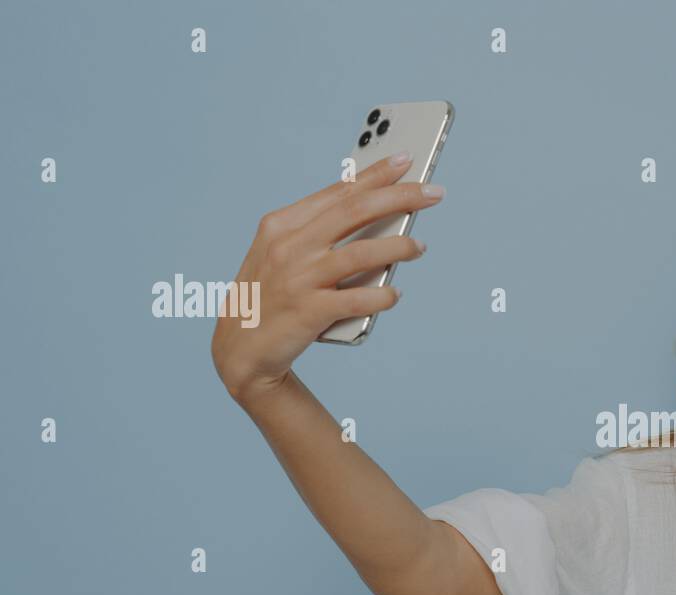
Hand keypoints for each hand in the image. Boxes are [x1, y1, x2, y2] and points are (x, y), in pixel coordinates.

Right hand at [211, 153, 444, 403]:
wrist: (239, 350)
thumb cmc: (270, 297)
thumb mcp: (281, 254)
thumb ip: (319, 235)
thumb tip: (379, 221)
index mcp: (282, 225)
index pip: (339, 192)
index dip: (376, 175)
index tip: (407, 161)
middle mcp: (289, 246)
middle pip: (355, 211)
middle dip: (400, 197)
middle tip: (434, 193)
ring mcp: (298, 279)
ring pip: (361, 253)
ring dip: (398, 247)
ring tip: (420, 247)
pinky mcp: (308, 312)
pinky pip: (357, 299)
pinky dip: (382, 296)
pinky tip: (395, 294)